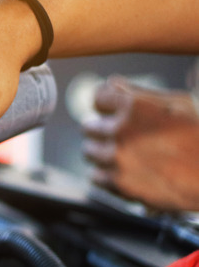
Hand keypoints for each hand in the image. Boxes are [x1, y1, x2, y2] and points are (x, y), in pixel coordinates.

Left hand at [82, 76, 198, 211]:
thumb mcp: (179, 103)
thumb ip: (140, 93)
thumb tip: (112, 83)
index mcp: (135, 105)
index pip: (98, 97)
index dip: (107, 106)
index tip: (113, 113)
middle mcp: (122, 130)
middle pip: (88, 126)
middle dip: (102, 130)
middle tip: (123, 138)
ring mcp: (118, 158)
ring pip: (89, 152)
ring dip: (103, 153)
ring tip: (128, 156)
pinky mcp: (119, 183)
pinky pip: (95, 176)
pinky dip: (107, 175)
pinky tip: (128, 173)